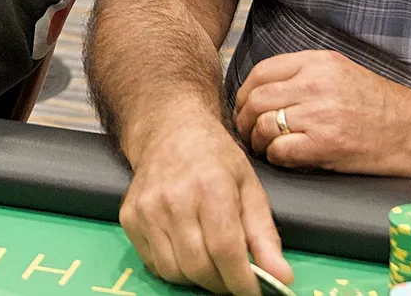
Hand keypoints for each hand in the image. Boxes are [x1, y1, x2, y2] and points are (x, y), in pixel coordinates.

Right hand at [120, 114, 293, 294]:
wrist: (169, 130)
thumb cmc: (215, 157)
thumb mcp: (250, 188)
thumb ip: (265, 236)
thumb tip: (281, 277)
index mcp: (210, 187)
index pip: (225, 250)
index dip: (242, 281)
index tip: (254, 292)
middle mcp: (173, 199)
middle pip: (198, 266)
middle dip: (222, 284)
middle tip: (234, 278)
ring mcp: (146, 209)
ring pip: (174, 271)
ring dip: (198, 278)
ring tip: (212, 263)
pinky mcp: (129, 217)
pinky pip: (154, 263)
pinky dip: (175, 268)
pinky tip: (187, 251)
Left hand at [234, 50, 410, 174]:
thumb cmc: (383, 107)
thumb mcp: (342, 74)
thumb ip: (304, 75)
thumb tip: (263, 90)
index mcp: (318, 62)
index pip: (261, 72)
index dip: (244, 93)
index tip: (244, 107)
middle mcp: (316, 84)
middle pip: (255, 99)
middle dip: (244, 119)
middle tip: (247, 133)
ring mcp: (321, 113)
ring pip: (262, 125)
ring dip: (257, 141)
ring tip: (264, 148)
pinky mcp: (327, 143)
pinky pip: (280, 150)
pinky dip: (276, 158)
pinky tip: (284, 159)